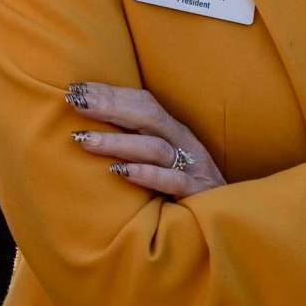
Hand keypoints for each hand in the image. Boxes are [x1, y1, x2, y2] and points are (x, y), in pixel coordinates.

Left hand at [66, 81, 225, 196]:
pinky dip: (147, 175)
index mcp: (173, 129)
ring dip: (117, 142)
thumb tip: (91, 127)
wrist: (230, 216)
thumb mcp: (164, 157)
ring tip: (85, 140)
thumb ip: (137, 140)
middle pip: (147, 116)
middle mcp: (184, 142)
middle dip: (110, 107)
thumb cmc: (186, 184)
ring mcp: (192, 166)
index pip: (142, 102)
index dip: (111, 93)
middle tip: (75, 103)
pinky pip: (172, 181)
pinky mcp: (197, 193)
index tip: (76, 88)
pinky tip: (121, 173)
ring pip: (154, 148)